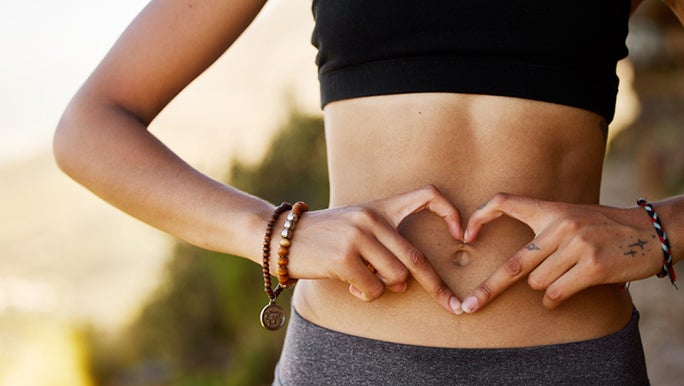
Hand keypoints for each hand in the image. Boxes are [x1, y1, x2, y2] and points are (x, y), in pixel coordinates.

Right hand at [287, 185, 464, 313]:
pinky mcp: (344, 258)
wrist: (281, 237)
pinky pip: (372, 289)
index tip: (463, 236)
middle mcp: (371, 219)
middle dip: (437, 286)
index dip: (451, 213)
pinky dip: (365, 294)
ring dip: (384, 288)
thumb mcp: (355, 225)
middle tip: (452, 305)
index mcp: (379, 207)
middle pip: (415, 258)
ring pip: (395, 278)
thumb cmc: (323, 236)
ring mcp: (357, 237)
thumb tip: (406, 279)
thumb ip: (384, 242)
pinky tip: (348, 284)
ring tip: (362, 279)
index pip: (427, 195)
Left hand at [459, 193, 663, 312]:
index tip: (465, 235)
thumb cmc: (604, 227)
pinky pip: (556, 293)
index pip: (505, 202)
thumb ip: (544, 232)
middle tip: (470, 306)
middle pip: (514, 264)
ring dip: (544, 289)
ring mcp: (576, 246)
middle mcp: (559, 226)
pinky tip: (570, 289)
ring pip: (537, 283)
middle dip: (490, 288)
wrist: (651, 230)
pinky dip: (556, 298)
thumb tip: (517, 268)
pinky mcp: (592, 266)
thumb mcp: (572, 216)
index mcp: (550, 210)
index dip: (481, 216)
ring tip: (564, 278)